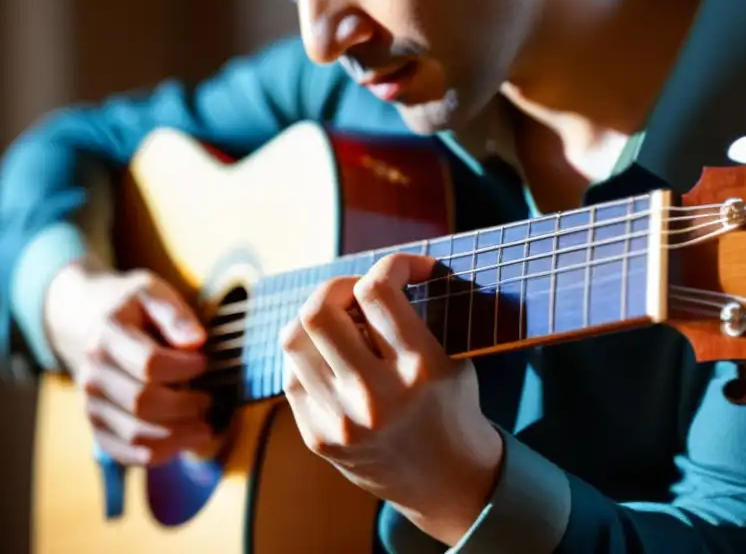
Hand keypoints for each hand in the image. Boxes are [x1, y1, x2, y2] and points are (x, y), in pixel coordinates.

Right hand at [45, 262, 212, 465]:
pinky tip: (184, 441)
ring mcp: (91, 404)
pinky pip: (125, 453)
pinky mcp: (96, 426)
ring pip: (135, 434)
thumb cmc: (133, 307)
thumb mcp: (153, 292)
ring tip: (205, 426)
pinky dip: (158, 453)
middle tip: (209, 399)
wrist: (92, 321)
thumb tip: (197, 341)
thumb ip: (175, 314)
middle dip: (185, 405)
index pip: (149, 364)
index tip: (205, 363)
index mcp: (106, 337)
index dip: (184, 368)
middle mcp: (92, 375)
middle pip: (142, 402)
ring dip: (177, 435)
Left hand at [279, 253, 502, 545]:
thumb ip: (416, 314)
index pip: (378, 292)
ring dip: (318, 320)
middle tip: (359, 294)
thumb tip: (382, 268)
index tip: (407, 270)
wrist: (445, 481)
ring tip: (343, 325)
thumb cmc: (450, 406)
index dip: (392, 265)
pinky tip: (335, 361)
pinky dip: (311, 357)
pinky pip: (293, 375)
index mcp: (420, 370)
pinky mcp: (318, 438)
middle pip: (320, 311)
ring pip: (294, 339)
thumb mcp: (452, 356)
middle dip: (338, 287)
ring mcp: (342, 422)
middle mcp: (376, 398)